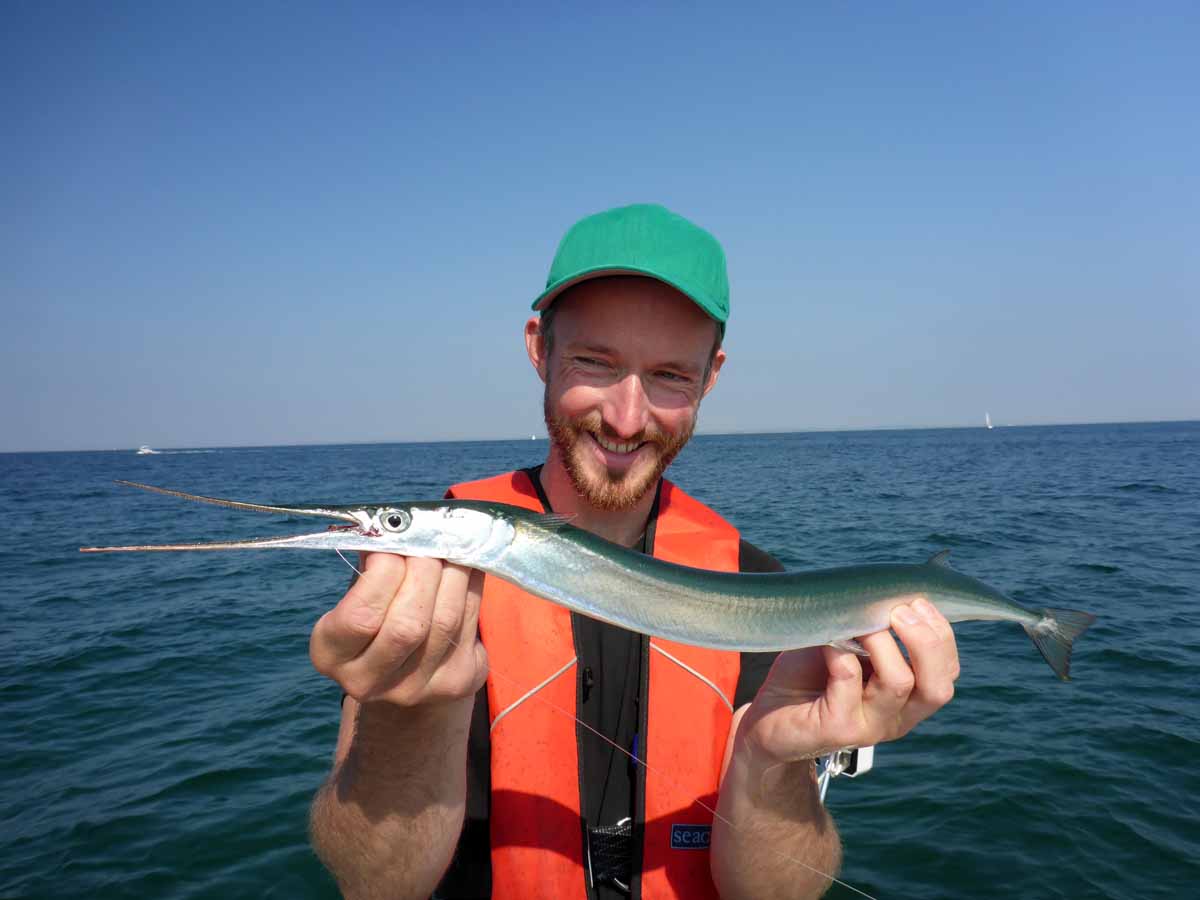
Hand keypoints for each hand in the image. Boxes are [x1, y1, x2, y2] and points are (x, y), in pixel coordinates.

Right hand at [309, 552, 487, 706]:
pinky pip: (471, 624)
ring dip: (454, 574)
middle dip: (424, 571)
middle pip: (408, 624)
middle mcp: (369, 682)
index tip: (393, 546)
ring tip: (450, 549)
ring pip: (446, 621)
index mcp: (332, 656)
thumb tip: (400, 526)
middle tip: (428, 542)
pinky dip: (472, 587)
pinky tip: (466, 568)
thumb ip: (370, 567)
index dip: (383, 575)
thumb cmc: (375, 617)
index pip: (360, 618)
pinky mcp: (458, 682)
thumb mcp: (356, 595)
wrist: (402, 676)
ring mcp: (417, 689)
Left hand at [739, 597, 959, 763]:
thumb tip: (885, 590)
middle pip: (938, 686)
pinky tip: (827, 639)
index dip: (941, 636)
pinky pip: (848, 680)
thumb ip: (871, 627)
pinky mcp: (838, 728)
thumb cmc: (810, 675)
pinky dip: (841, 651)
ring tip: (861, 622)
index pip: (946, 672)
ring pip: (898, 682)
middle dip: (926, 642)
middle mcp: (897, 716)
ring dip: (882, 642)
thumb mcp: (847, 646)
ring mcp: (869, 726)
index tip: (918, 601)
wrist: (768, 718)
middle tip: (900, 612)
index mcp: (908, 698)